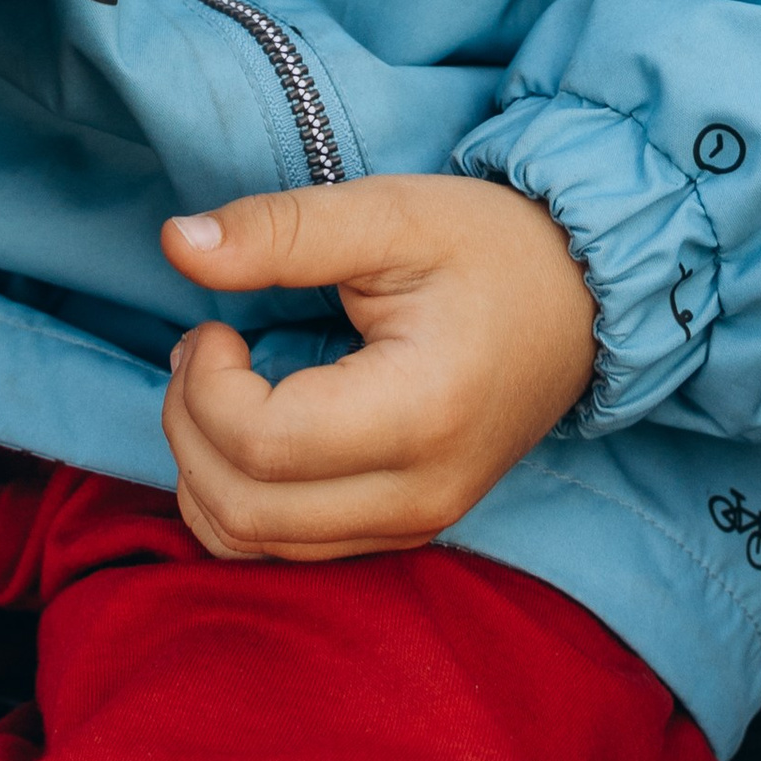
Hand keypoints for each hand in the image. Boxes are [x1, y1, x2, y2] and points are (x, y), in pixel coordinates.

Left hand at [157, 174, 597, 562]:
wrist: (583, 300)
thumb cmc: (489, 247)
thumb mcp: (390, 211)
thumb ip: (282, 230)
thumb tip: (176, 243)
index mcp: (420, 413)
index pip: (263, 445)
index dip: (204, 386)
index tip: (214, 323)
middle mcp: (420, 494)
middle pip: (246, 510)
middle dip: (187, 426)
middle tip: (200, 347)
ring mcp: (417, 523)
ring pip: (255, 545)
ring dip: (203, 469)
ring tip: (215, 384)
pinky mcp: (406, 529)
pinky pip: (287, 548)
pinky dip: (237, 497)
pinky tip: (245, 425)